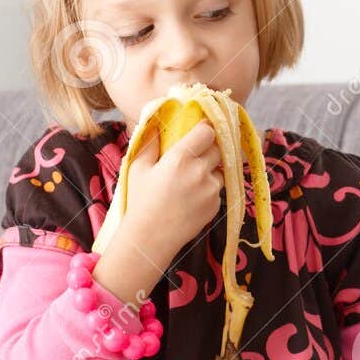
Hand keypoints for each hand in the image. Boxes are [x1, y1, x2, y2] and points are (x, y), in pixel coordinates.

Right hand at [121, 119, 222, 262]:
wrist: (151, 236)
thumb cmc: (141, 200)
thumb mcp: (139, 167)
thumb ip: (151, 142)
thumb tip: (157, 123)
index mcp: (180, 158)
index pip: (207, 132)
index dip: (205, 129)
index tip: (201, 130)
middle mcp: (200, 172)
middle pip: (218, 149)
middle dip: (209, 149)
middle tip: (196, 155)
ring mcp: (211, 189)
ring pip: (221, 169)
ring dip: (211, 170)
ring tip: (191, 180)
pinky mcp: (216, 204)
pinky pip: (218, 189)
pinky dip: (209, 189)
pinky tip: (192, 197)